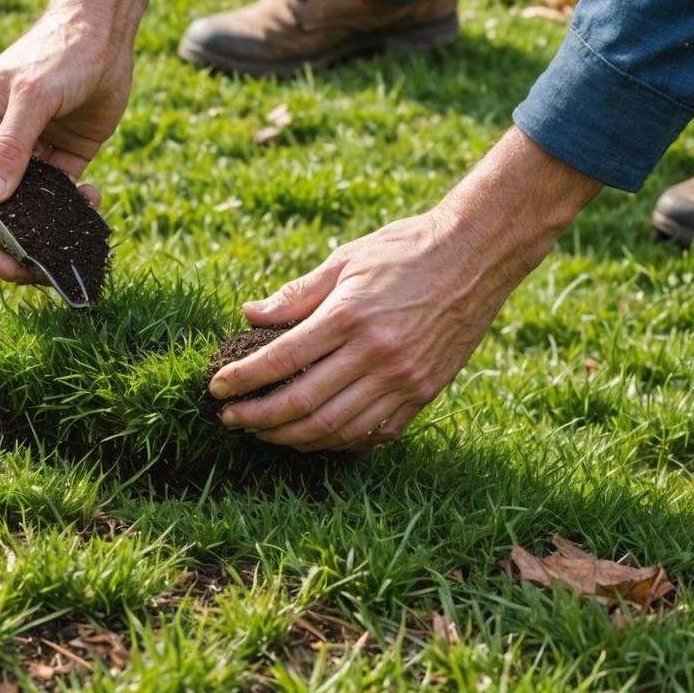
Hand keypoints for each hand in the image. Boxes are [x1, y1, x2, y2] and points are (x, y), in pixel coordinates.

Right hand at [0, 13, 128, 280]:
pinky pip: (61, 197)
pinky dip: (75, 208)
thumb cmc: (60, 51)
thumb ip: (11, 146)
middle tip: (37, 271)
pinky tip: (95, 200)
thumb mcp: (32, 96)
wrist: (104, 29)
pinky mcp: (62, 157)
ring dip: (44, 232)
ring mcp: (28, 153)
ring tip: (69, 248)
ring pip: (25, 209)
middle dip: (5, 245)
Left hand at [208, 128, 601, 451]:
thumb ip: (297, 294)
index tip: (217, 388)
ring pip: (335, 427)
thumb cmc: (405, 250)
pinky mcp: (424, 393)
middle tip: (230, 419)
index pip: (282, 360)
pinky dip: (337, 442)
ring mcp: (404, 379)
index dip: (243, 380)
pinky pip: (373, 433)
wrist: (476, 255)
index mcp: (350, 316)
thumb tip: (249, 314)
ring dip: (290, 437)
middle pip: (303, 403)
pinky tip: (312, 436)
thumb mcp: (345, 260)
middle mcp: (377, 353)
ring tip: (263, 432)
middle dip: (258, 417)